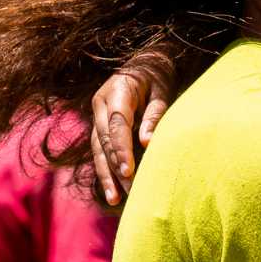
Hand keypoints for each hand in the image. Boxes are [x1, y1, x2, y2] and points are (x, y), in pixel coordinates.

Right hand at [89, 50, 176, 205]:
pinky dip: (106, 169)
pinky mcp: (100, 125)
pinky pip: (100, 150)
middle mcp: (101, 103)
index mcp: (117, 91)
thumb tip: (147, 142)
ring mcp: (97, 114)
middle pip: (105, 140)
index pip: (117, 125)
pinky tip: (113, 191)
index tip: (129, 170)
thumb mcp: (162, 91)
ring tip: (115, 199)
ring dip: (107, 174)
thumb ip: (154, 115)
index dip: (122, 149)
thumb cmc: (158, 76)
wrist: (144, 62)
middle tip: (130, 190)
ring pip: (98, 148)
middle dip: (116, 166)